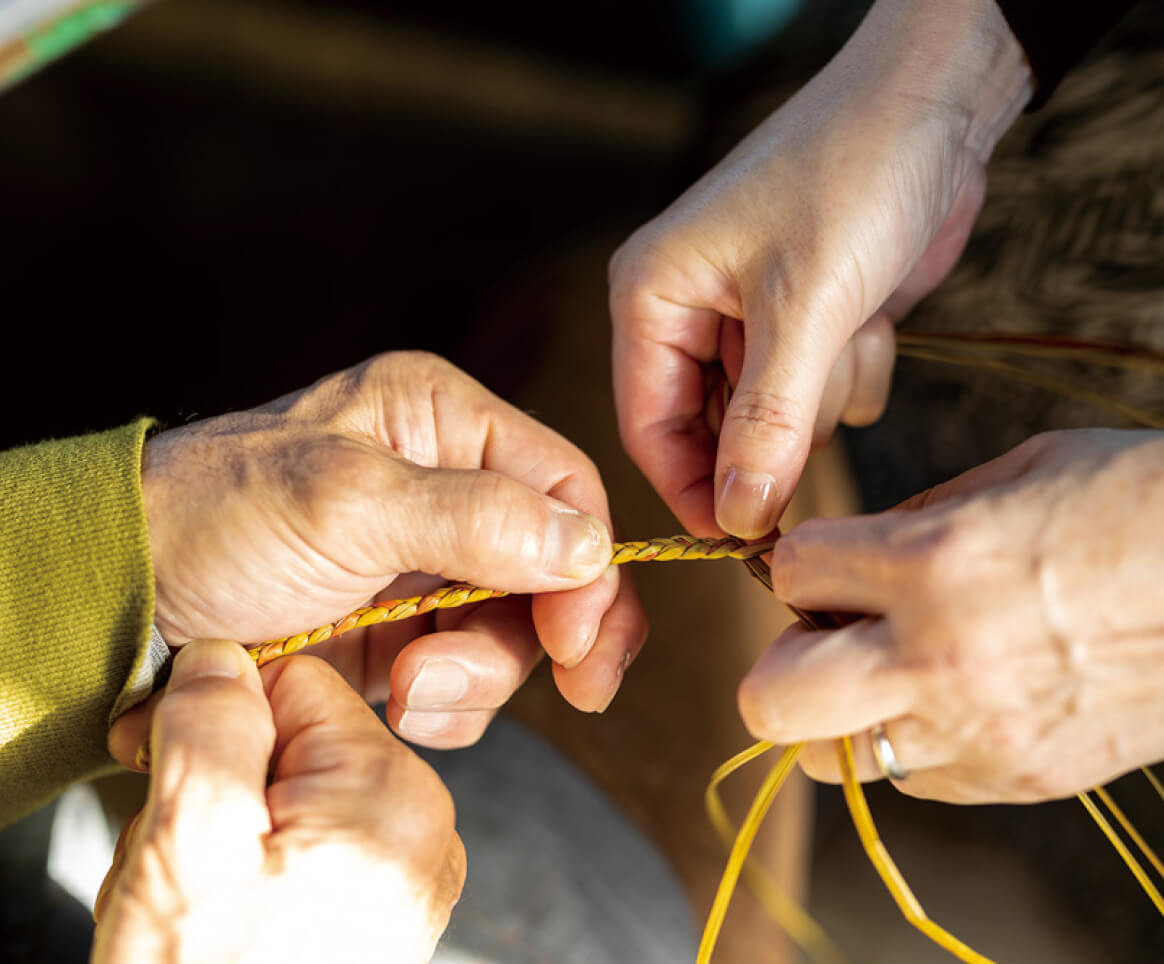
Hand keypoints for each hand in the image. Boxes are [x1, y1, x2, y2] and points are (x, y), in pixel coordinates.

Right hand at [95, 640, 463, 962]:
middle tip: (186, 852)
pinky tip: (237, 915)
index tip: (163, 753)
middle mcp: (422, 824)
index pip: (300, 683)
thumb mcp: (191, 841)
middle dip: (226, 776)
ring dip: (235, 826)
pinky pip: (313, 840)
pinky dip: (262, 862)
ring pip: (296, 789)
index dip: (219, 711)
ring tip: (210, 897)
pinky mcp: (386, 904)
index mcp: (394, 790)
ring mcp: (408, 870)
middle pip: (299, 737)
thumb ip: (212, 725)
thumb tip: (221, 655)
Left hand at [143, 352, 645, 744]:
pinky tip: (399, 704)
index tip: (577, 642)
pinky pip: (468, 672)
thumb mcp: (344, 504)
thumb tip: (589, 548)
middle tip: (496, 682)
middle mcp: (448, 485)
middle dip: (529, 637)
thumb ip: (475, 519)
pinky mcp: (403, 627)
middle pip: (552, 569)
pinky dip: (448, 703)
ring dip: (477, 677)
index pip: (565, 487)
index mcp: (443, 421)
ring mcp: (427, 562)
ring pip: (515, 630)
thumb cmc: (216, 519)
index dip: (590, 566)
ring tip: (407, 690)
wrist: (122, 600)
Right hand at [610, 0, 1030, 538]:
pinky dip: (855, 368)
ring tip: (849, 318)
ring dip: (826, 389)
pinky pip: (824, 395)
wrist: (937, 108)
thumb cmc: (851, 176)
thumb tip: (739, 520)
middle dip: (776, 429)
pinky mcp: (806, 325)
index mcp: (653, 297)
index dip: (691, 489)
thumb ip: (768, 423)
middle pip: (715, 431)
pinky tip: (871, 312)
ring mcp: (751, 320)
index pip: (649, 426)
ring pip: (779, 420)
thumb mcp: (804, 308)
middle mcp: (691, 312)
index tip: (742, 541)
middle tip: (817, 408)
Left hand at [738, 430, 1163, 802]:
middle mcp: (939, 657)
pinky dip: (913, 741)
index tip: (832, 560)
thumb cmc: (1137, 504)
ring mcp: (976, 732)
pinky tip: (958, 698)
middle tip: (825, 635)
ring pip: (830, 757)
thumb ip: (915, 515)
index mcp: (934, 561)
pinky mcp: (1016, 780)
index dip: (803, 560)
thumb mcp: (1018, 472)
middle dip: (781, 662)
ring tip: (890, 672)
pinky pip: (913, 779)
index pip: (794, 571)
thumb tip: (854, 551)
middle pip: (771, 700)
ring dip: (841, 712)